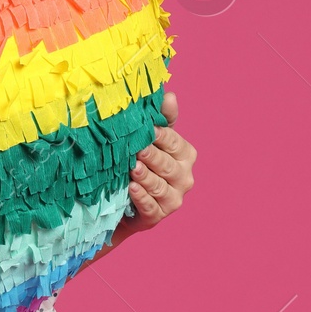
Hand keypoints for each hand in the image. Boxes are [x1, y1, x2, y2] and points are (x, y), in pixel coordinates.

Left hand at [89, 90, 195, 264]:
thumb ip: (163, 119)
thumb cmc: (143, 162)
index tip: (148, 129)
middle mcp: (185, 177)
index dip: (162, 136)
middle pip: (169, 165)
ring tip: (133, 168)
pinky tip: (132, 189)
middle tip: (138, 149)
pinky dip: (142, 198)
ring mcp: (173, 199)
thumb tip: (170, 95)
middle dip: (153, 157)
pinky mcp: (158, 216)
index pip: (176, 143)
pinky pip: (151, 206)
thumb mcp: (152, 140)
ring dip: (146, 177)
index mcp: (186, 155)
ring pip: (160, 186)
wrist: (125, 200)